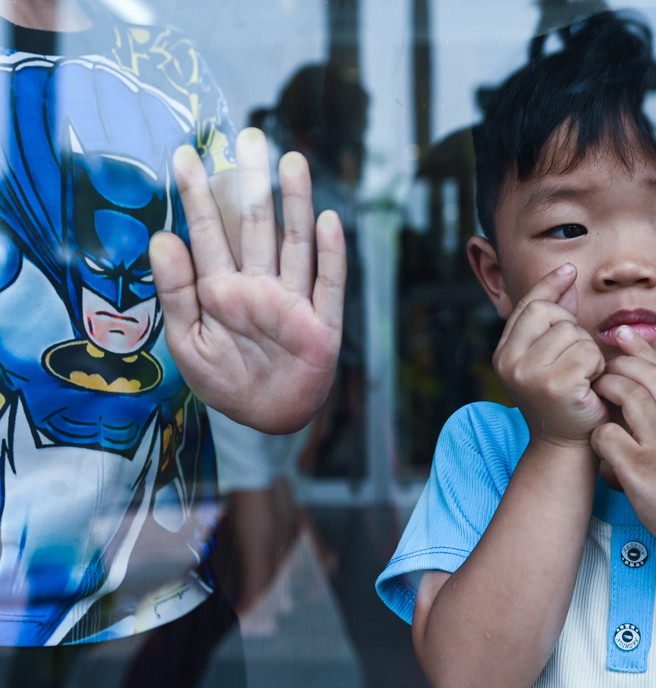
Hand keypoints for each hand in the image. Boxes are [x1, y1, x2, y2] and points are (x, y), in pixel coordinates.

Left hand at [150, 128, 345, 433]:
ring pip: (295, 244)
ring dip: (295, 204)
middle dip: (252, 181)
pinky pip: (329, 284)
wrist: (266, 420)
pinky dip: (331, 255)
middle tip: (247, 137)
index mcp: (222, 289)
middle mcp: (259, 286)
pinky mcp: (322, 324)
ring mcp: (293, 302)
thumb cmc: (224, 382)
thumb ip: (176, 292)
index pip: (208, 233)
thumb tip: (161, 237)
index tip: (184, 156)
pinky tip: (329, 222)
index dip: (197, 195)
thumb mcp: (187, 343)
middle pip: (257, 225)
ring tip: (291, 162)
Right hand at [493, 264, 606, 446]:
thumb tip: (566, 274)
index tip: (570, 270)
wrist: (567, 446)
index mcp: (503, 353)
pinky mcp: (554, 385)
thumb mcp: (553, 355)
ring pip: (572, 332)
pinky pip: (587, 352)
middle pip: (550, 313)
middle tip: (575, 362)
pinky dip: (596, 366)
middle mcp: (508, 362)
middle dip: (572, 329)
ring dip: (587, 351)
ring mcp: (528, 374)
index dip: (550, 285)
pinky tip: (590, 385)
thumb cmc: (565, 399)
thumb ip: (557, 318)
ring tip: (582, 377)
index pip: (528, 305)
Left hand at [590, 327, 655, 547]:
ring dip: (607, 391)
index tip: (622, 334)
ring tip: (595, 396)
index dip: (641, 349)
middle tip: (600, 370)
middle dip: (619, 366)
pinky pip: (608, 437)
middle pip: (647, 376)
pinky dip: (598, 433)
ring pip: (629, 398)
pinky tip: (598, 440)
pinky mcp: (639, 470)